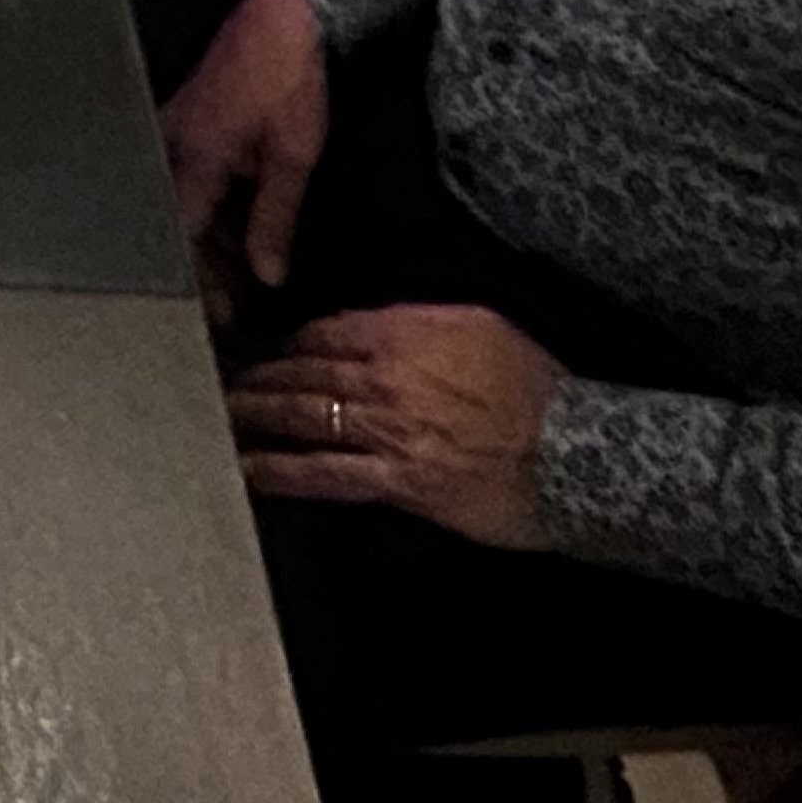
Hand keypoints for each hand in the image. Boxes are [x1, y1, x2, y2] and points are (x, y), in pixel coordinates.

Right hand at [161, 0, 326, 296]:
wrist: (281, 13)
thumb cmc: (288, 79)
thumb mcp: (293, 156)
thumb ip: (274, 220)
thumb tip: (266, 275)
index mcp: (192, 160)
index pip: (179, 240)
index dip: (197, 285)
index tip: (218, 319)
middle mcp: (170, 149)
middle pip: (170, 228)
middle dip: (197, 271)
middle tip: (230, 310)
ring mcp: (172, 133)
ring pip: (176, 206)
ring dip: (203, 243)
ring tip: (237, 279)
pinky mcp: (184, 122)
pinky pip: (184, 180)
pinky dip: (207, 211)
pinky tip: (234, 230)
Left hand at [227, 305, 561, 549]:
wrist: (577, 453)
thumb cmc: (537, 388)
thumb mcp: (481, 326)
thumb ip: (420, 321)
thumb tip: (377, 326)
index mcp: (405, 331)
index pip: (326, 331)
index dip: (291, 343)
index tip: (273, 351)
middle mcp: (386, 375)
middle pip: (303, 371)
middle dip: (260, 375)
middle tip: (228, 381)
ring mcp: (387, 430)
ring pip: (303, 416)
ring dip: (256, 415)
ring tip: (224, 415)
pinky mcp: (397, 481)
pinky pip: (324, 474)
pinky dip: (280, 470)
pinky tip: (247, 469)